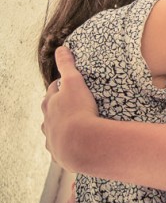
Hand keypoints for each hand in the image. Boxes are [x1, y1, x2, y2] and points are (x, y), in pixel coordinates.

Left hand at [41, 46, 97, 170]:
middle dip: (57, 107)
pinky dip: (66, 145)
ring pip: (53, 130)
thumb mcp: (74, 82)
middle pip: (50, 111)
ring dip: (59, 127)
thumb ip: (67, 65)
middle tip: (69, 103)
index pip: (53, 91)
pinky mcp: (60, 154)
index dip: (60, 87)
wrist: (81, 144)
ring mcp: (52, 139)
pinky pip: (61, 148)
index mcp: (50, 104)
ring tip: (71, 126)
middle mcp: (47, 122)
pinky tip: (73, 146)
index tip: (66, 84)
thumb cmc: (78, 111)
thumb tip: (61, 48)